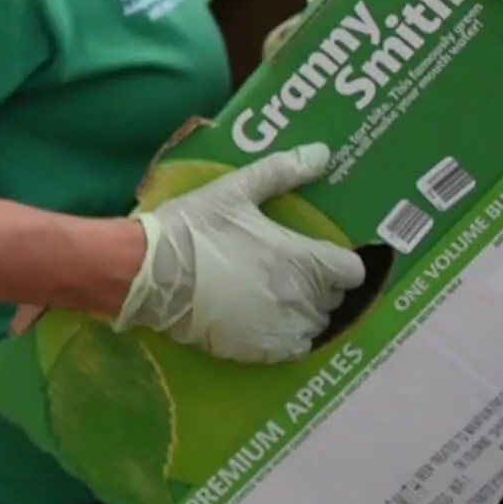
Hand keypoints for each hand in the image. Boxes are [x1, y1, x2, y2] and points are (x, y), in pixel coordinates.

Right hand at [113, 143, 365, 363]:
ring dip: (305, 313)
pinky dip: (288, 337)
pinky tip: (267, 322)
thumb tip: (322, 153)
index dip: (339, 263)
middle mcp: (301, 297)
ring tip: (279, 298)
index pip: (351, 271)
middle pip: (334, 299)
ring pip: (316, 326)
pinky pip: (294, 349)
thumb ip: (281, 172)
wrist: (150, 273)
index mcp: (302, 259)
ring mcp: (281, 327)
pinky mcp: (260, 351)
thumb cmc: (195, 228)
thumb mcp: (235, 191)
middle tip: (292, 272)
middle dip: (320, 286)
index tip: (322, 257)